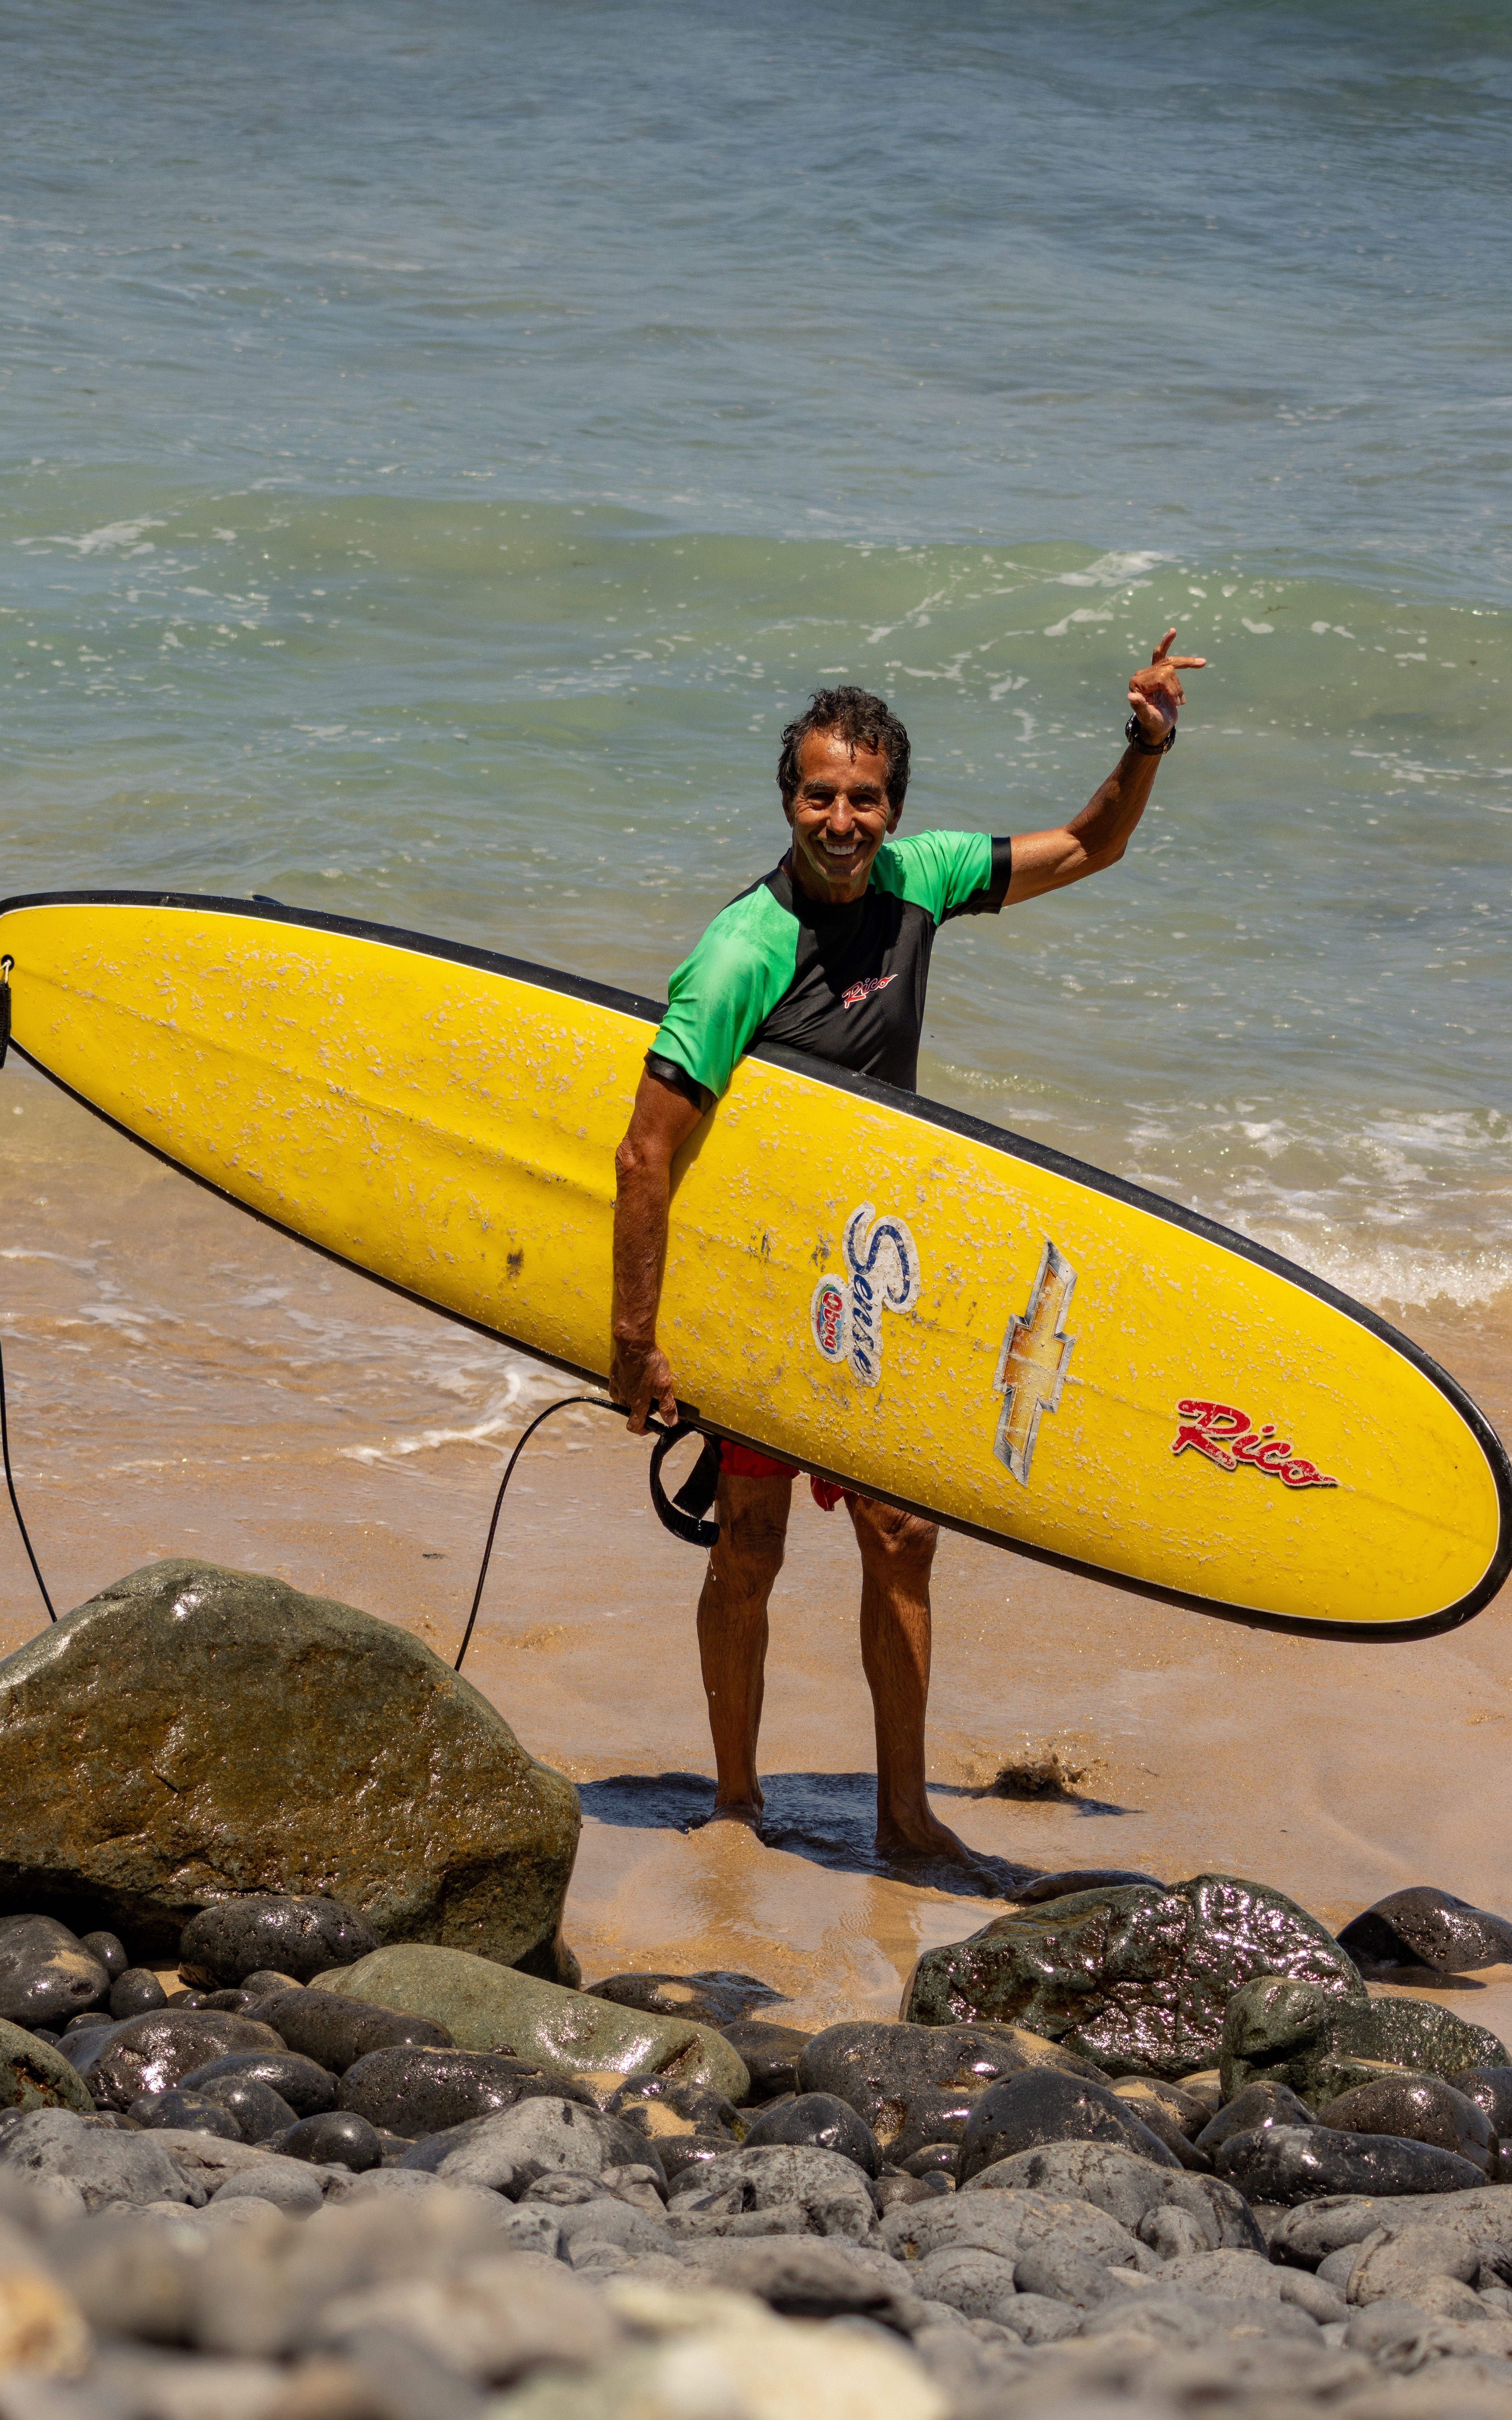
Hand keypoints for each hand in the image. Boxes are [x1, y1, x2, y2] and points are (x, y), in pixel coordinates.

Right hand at [609, 1333, 678, 1434]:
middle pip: (629, 1413)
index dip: (641, 1430)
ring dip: (631, 1401)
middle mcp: (625, 1397)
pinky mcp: (613, 1376)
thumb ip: (667, 1405)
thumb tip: (670, 1422)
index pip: (634, 1425)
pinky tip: (631, 1382)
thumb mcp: (664, 1385)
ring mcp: (617, 1386)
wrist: (633, 1344)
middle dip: (640, 1412)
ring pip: (622, 1401)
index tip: (648, 1427)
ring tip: (642, 1392)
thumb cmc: (649, 1363)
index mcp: (637, 1402)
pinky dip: (623, 1390)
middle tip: (652, 1403)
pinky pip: (616, 1389)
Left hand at [1127, 627, 1206, 743]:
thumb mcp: (1147, 718)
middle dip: (1176, 686)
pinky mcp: (1158, 671)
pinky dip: (1169, 644)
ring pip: (1170, 662)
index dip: (1172, 689)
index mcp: (1136, 684)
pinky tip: (1176, 635)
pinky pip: (1162, 653)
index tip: (1178, 704)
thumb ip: (1139, 707)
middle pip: (1166, 669)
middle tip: (1179, 703)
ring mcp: (1150, 672)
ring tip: (1202, 663)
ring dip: (1186, 663)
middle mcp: (1141, 675)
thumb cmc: (1152, 724)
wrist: (1158, 727)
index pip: (1160, 677)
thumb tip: (1131, 696)